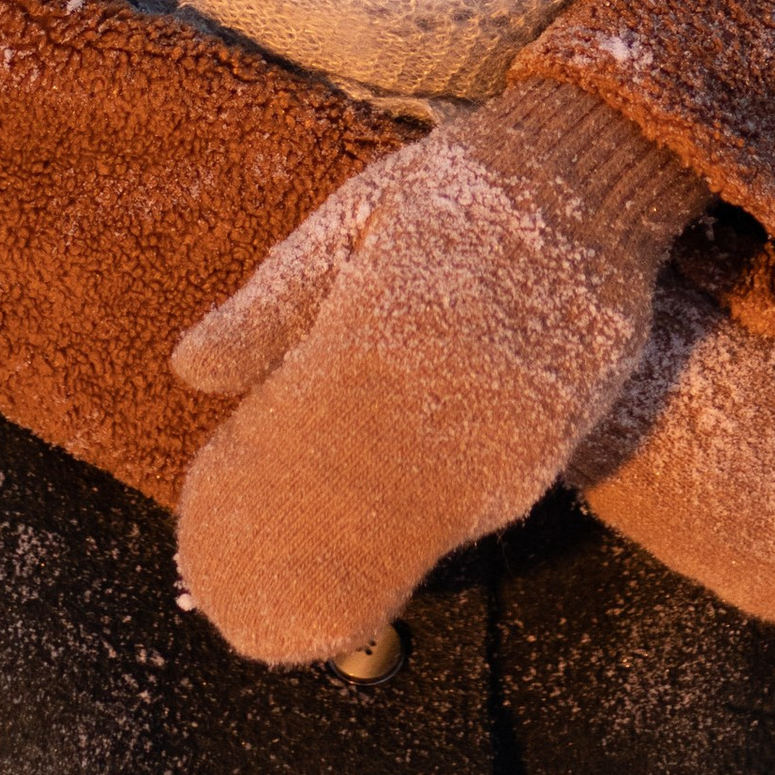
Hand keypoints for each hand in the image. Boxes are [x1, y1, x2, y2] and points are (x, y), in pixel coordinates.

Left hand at [171, 80, 698, 664]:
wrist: (585, 174)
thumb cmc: (451, 190)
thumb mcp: (352, 221)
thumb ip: (273, 303)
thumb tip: (189, 368)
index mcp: (399, 321)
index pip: (316, 434)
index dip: (265, 493)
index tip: (214, 526)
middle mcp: (466, 386)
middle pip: (370, 500)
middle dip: (304, 550)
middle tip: (241, 596)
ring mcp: (522, 423)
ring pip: (429, 521)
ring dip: (363, 558)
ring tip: (297, 600)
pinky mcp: (558, 438)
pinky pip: (483, 507)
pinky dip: (424, 531)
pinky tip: (382, 547)